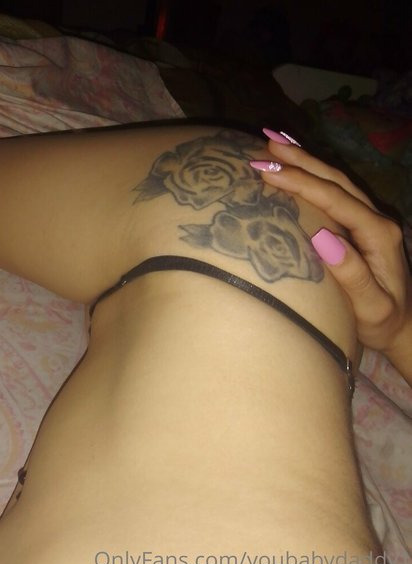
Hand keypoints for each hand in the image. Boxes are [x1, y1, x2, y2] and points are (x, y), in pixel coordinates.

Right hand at [250, 131, 411, 356]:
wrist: (404, 325)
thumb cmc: (384, 321)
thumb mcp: (371, 306)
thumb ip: (352, 273)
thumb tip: (321, 236)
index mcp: (378, 234)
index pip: (335, 199)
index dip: (300, 182)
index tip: (267, 170)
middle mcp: (375, 219)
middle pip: (334, 180)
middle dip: (299, 160)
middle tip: (263, 143)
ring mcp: (368, 218)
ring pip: (334, 180)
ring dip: (304, 159)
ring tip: (273, 140)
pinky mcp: (358, 224)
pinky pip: (334, 191)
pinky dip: (312, 173)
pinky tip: (296, 164)